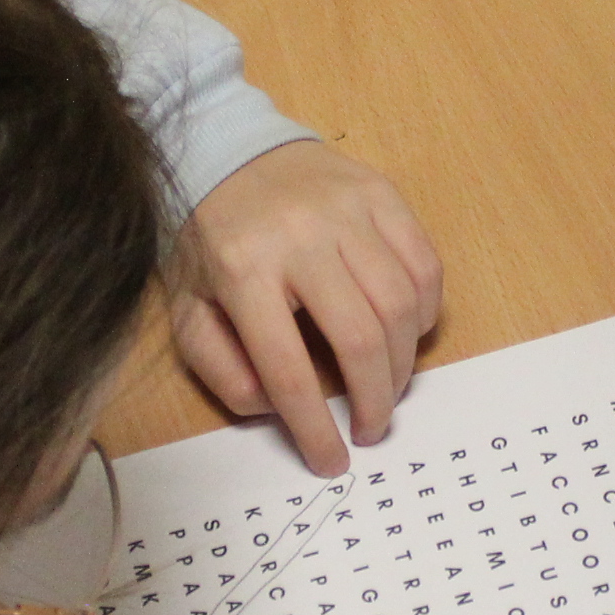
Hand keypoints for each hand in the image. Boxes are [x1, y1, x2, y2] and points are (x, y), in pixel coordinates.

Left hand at [170, 141, 443, 475]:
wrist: (228, 151)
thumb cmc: (211, 241)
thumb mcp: (189, 309)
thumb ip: (221, 368)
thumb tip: (277, 409)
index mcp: (242, 271)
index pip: (287, 368)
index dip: (314, 427)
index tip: (331, 462)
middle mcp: (299, 238)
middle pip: (358, 338)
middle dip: (374, 400)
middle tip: (372, 428)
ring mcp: (347, 211)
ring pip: (399, 305)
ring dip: (404, 363)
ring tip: (388, 386)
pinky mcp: (382, 194)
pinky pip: (424, 265)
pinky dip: (423, 312)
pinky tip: (405, 333)